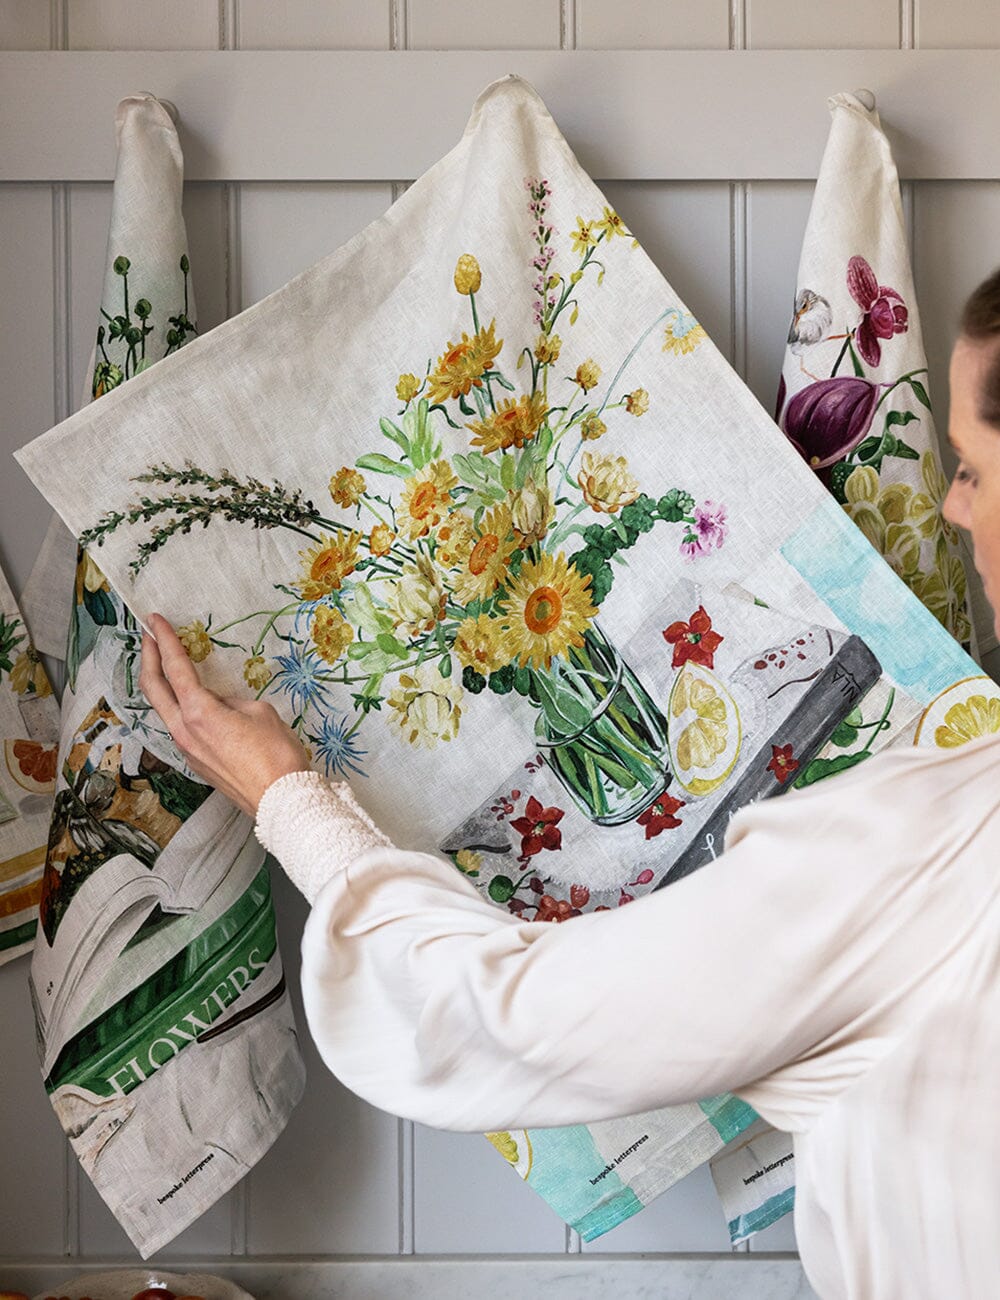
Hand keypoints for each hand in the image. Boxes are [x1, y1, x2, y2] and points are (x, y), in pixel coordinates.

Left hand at [139, 612, 311, 817]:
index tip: (155, 621)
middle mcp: (184, 731)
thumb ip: (233, 702)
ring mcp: (187, 750)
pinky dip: (178, 707)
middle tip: (149, 638)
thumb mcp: (260, 712)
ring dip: (161, 685)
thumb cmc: (277, 755)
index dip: (164, 640)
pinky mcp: (196, 763)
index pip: (175, 668)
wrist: (280, 800)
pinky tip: (190, 701)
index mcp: (199, 712)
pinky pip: (179, 727)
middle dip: (148, 659)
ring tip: (166, 667)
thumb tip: (222, 705)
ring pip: (164, 710)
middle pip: (154, 689)